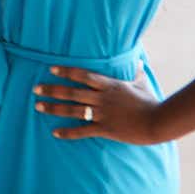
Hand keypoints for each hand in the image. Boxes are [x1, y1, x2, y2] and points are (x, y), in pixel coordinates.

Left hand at [34, 64, 164, 144]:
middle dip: (52, 89)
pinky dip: (68, 132)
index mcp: (109, 85)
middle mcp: (102, 98)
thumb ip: (135, 72)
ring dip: (54, 108)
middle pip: (72, 92)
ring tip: (38, 106)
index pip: (83, 75)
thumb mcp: (141, 84)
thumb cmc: (150, 102)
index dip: (66, 72)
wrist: (159, 122)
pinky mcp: (106, 129)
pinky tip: (55, 133)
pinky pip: (83, 130)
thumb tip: (138, 60)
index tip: (51, 69)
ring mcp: (103, 113)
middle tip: (35, 88)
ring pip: (73, 109)